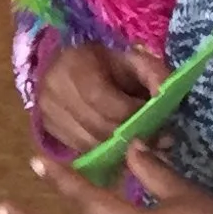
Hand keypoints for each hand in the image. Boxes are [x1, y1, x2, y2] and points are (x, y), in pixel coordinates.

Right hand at [31, 40, 167, 159]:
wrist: (72, 69)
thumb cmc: (109, 65)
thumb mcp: (135, 61)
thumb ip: (154, 75)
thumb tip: (165, 98)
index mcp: (75, 64)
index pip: (103, 100)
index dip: (131, 115)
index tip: (155, 121)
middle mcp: (53, 89)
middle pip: (97, 125)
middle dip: (130, 136)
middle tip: (157, 140)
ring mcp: (47, 112)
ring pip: (90, 143)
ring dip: (119, 149)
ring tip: (141, 144)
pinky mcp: (48, 129)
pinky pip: (81, 150)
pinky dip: (103, 152)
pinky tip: (119, 147)